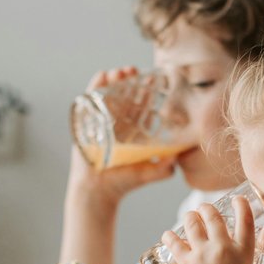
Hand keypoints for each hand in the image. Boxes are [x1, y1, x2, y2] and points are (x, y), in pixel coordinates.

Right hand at [66, 67, 175, 208]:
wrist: (98, 192)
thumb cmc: (123, 184)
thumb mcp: (147, 173)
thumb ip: (163, 169)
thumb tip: (178, 159)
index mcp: (132, 131)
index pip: (140, 106)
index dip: (146, 92)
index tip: (154, 79)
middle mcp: (116, 125)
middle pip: (124, 96)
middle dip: (130, 81)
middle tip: (136, 71)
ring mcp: (100, 123)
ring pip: (108, 94)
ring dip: (114, 80)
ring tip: (122, 72)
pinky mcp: (85, 124)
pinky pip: (90, 100)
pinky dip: (96, 86)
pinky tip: (103, 76)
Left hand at [161, 198, 263, 263]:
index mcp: (243, 255)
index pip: (245, 222)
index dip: (242, 206)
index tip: (238, 199)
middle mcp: (223, 248)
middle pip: (214, 217)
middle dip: (208, 208)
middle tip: (205, 208)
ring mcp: (202, 253)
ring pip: (193, 224)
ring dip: (191, 217)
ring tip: (190, 216)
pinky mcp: (186, 263)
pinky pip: (175, 244)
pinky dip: (169, 237)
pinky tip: (167, 235)